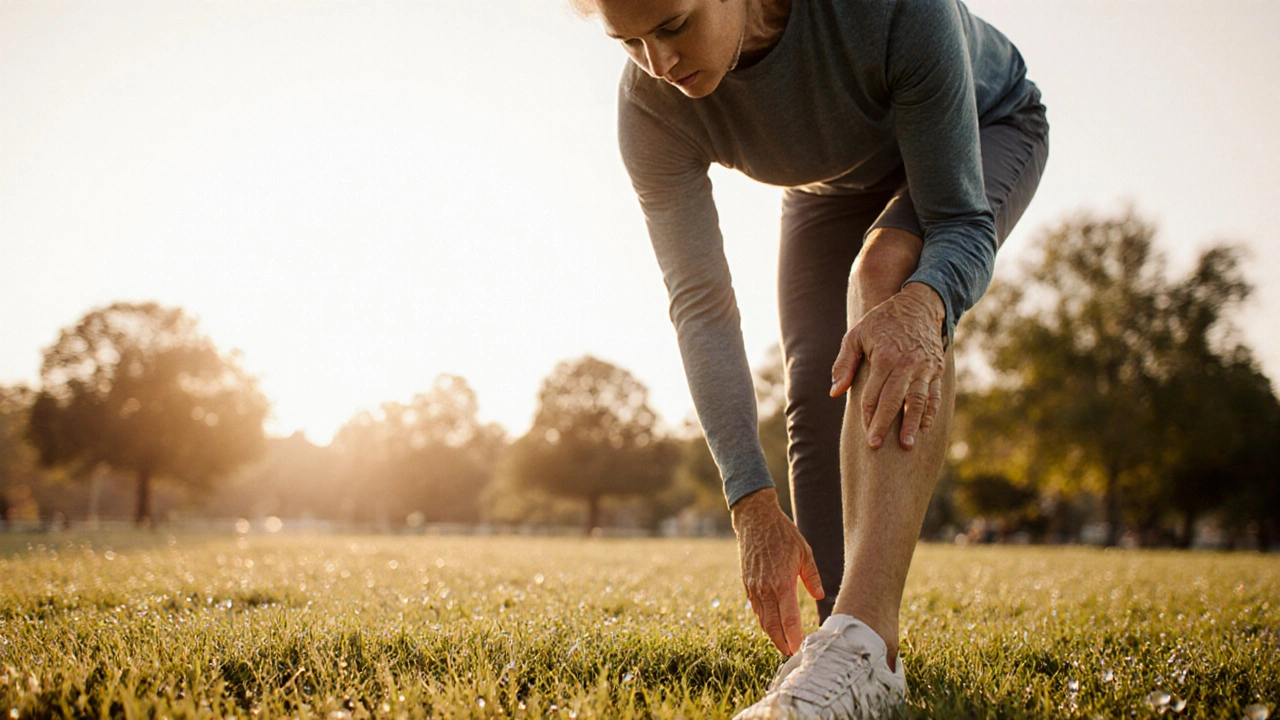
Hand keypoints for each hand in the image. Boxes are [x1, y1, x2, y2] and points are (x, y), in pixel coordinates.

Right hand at [731, 487, 823, 655]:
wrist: (755, 519)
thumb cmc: (783, 534)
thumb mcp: (805, 552)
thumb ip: (812, 577)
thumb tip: (819, 597)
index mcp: (782, 583)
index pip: (789, 620)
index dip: (795, 638)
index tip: (802, 649)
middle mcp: (766, 589)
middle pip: (773, 626)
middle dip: (782, 643)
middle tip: (793, 654)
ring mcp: (754, 587)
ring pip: (763, 620)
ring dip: (772, 634)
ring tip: (784, 643)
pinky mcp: (747, 583)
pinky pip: (756, 608)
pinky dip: (764, 619)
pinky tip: (772, 623)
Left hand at [829, 282, 946, 449]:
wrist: (919, 305)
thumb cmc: (882, 321)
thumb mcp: (856, 335)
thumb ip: (844, 364)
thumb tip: (834, 393)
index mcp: (885, 357)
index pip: (873, 393)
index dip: (867, 414)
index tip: (864, 433)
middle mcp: (907, 364)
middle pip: (894, 401)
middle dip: (883, 425)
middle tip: (875, 446)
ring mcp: (924, 368)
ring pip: (917, 401)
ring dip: (911, 424)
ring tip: (906, 445)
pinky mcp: (936, 370)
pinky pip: (934, 395)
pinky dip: (929, 413)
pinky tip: (924, 428)